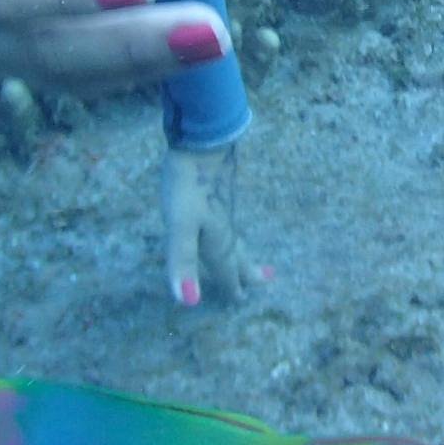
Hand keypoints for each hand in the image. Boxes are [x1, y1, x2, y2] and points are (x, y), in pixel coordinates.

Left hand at [160, 142, 266, 306]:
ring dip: (241, 252)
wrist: (204, 143)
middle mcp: (223, 227)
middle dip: (246, 270)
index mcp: (217, 239)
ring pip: (234, 238)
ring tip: (247, 259)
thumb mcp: (181, 227)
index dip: (232, 285)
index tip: (241, 299)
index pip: (226, 268)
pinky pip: (228, 223)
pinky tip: (224, 224)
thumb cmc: (189, 186)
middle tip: (262, 281)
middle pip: (237, 253)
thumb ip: (183, 261)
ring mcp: (222, 209)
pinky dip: (231, 234)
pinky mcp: (218, 193)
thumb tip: (188, 302)